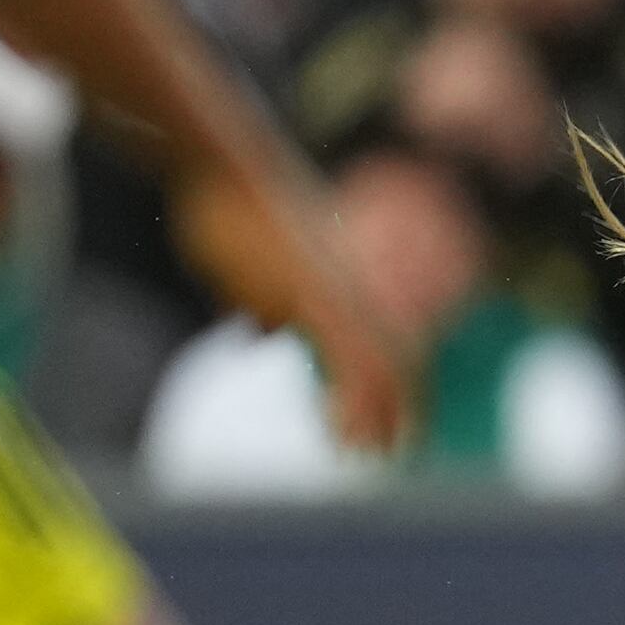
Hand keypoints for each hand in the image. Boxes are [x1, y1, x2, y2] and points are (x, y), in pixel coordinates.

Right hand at [170, 158, 415, 456]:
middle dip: (400, 410)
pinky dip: (350, 397)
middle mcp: (349, 290)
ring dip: (372, 415)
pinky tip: (338, 429)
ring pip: (374, 365)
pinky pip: (344, 355)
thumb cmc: (231, 215)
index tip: (401, 430)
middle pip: (395, 359)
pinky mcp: (310, 295)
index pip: (391, 344)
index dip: (398, 389)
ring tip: (367, 456)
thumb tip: (263, 332)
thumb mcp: (253, 271)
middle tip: (396, 455)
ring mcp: (333, 292)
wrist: (223, 168)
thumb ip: (264, 304)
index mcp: (340, 285)